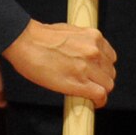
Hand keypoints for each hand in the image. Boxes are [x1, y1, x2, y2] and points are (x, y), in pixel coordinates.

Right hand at [2, 20, 116, 106]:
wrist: (25, 42)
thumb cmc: (41, 37)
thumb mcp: (70, 32)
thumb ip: (83, 42)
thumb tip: (86, 53)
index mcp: (93, 36)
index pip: (110, 58)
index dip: (103, 69)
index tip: (97, 74)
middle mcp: (94, 51)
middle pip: (110, 73)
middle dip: (101, 80)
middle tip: (89, 84)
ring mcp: (87, 67)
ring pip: (108, 85)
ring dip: (99, 90)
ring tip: (87, 92)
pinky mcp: (79, 82)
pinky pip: (100, 96)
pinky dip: (98, 101)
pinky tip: (91, 102)